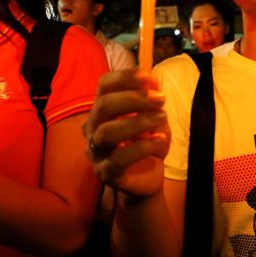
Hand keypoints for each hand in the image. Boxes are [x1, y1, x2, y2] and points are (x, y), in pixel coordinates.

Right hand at [84, 70, 168, 197]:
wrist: (148, 178)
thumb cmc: (146, 143)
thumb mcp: (154, 118)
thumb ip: (151, 100)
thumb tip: (151, 81)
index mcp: (103, 110)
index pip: (103, 86)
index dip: (123, 78)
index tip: (147, 77)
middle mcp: (93, 128)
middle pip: (103, 106)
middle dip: (133, 99)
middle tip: (160, 99)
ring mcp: (96, 152)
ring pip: (107, 133)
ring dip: (138, 122)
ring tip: (162, 118)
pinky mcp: (106, 173)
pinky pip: (119, 159)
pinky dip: (142, 147)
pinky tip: (160, 140)